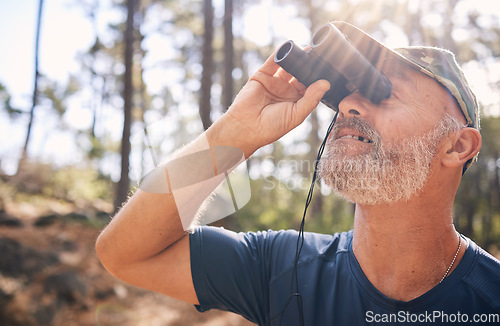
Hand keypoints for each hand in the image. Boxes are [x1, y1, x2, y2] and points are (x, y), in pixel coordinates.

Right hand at [208, 49, 330, 156]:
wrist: (246, 127)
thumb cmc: (272, 127)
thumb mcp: (296, 114)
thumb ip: (311, 99)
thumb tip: (326, 83)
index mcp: (296, 102)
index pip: (310, 86)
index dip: (318, 78)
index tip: (330, 68)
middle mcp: (286, 91)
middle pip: (301, 74)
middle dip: (309, 66)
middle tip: (321, 55)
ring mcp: (274, 82)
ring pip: (289, 66)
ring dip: (297, 58)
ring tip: (308, 49)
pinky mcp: (262, 75)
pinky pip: (273, 62)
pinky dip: (280, 54)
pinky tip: (289, 48)